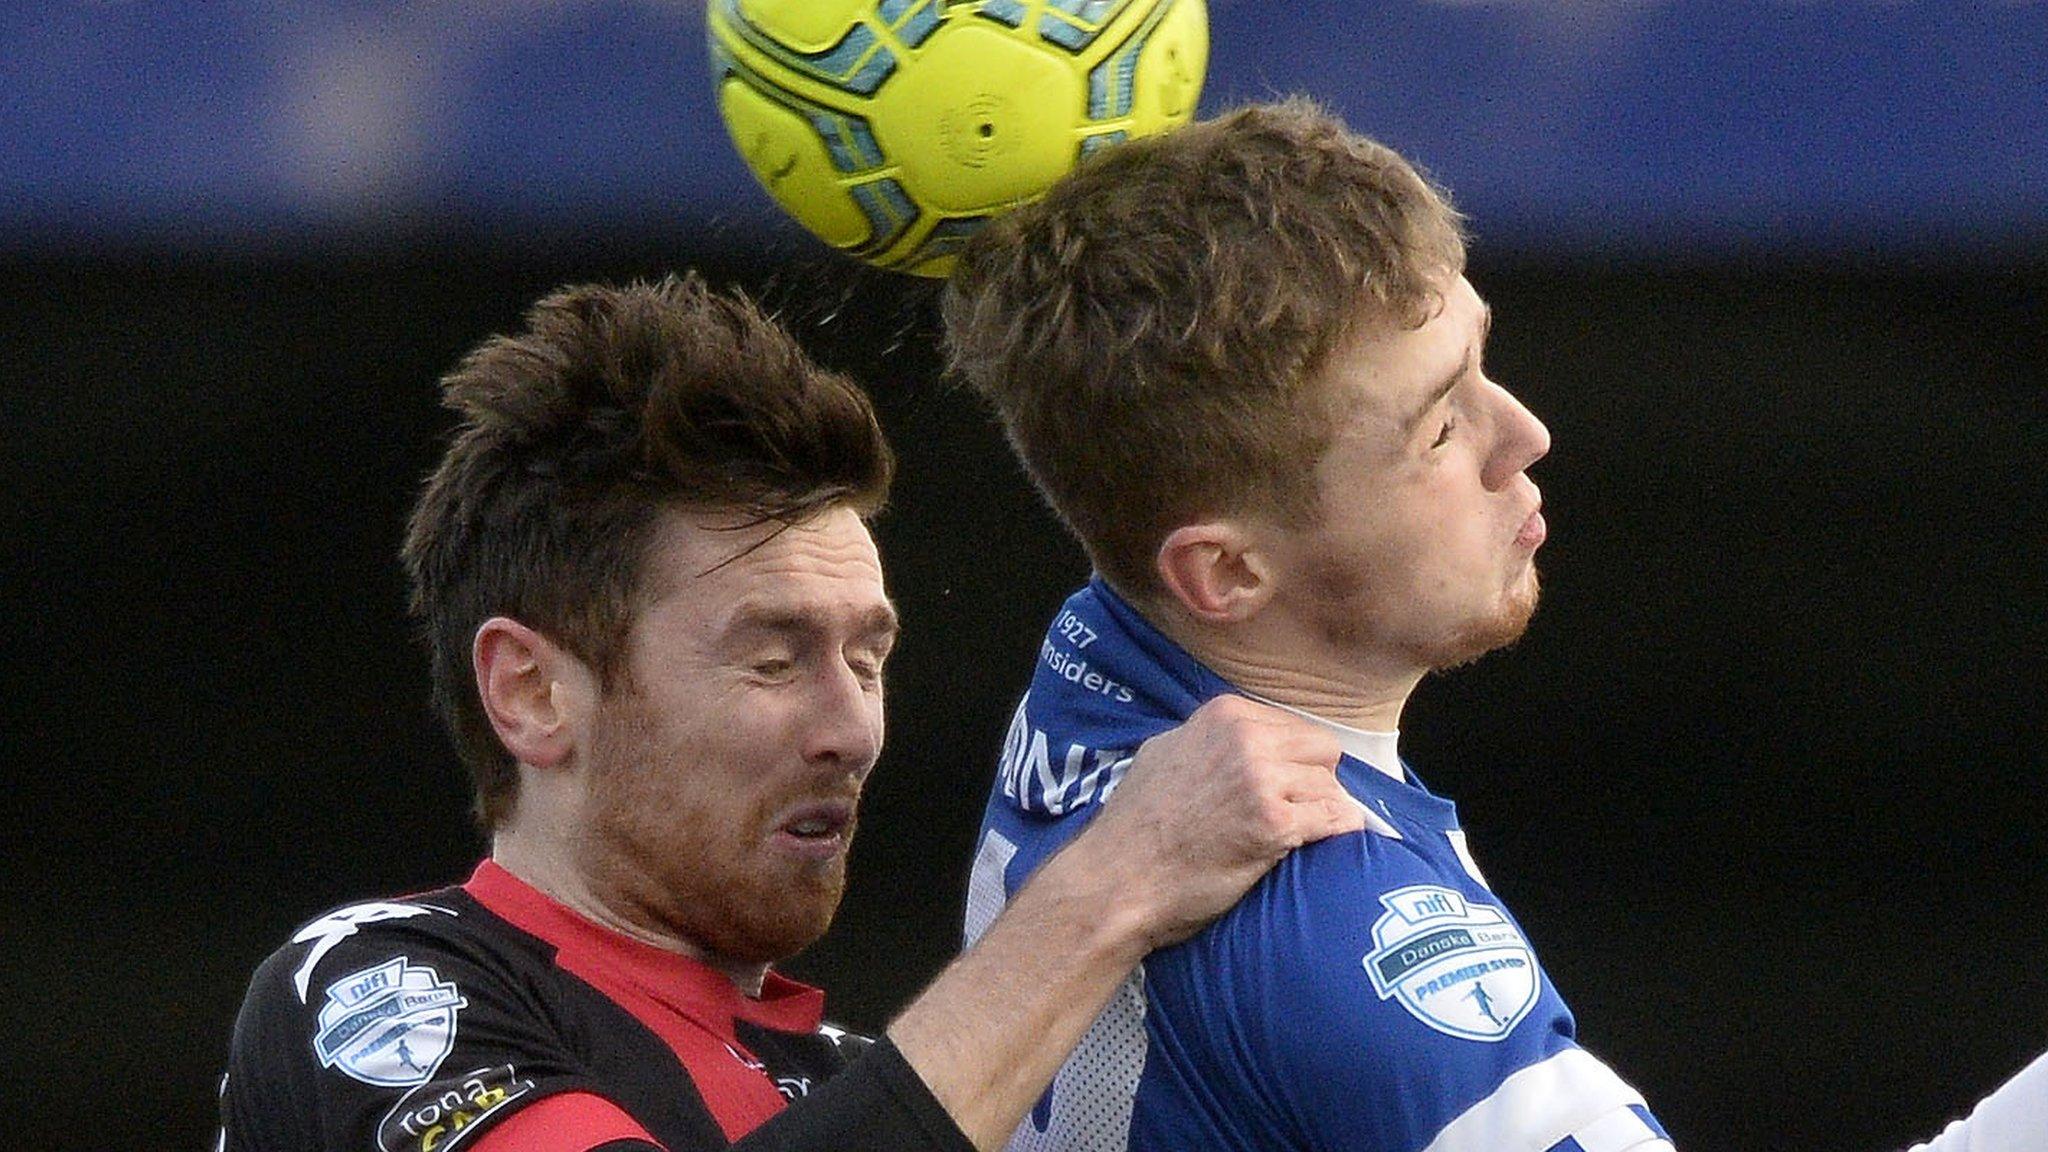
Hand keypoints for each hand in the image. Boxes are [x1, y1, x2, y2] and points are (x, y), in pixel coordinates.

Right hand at [1064, 694, 1366, 949]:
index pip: (1295, 728)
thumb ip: (1211, 740)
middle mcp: (1245, 738)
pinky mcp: (1274, 824)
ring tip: (1299, 835)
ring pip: (1331, 786)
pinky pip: (1336, 820)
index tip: (1284, 788)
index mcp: (1224, 715)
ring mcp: (1261, 779)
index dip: (1293, 762)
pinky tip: (1325, 844)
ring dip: (1322, 812)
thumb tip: (1246, 740)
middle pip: (1323, 751)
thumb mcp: (1165, 753)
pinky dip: (1338, 833)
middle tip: (1295, 812)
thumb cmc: (1136, 825)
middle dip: (1314, 782)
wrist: (1117, 880)